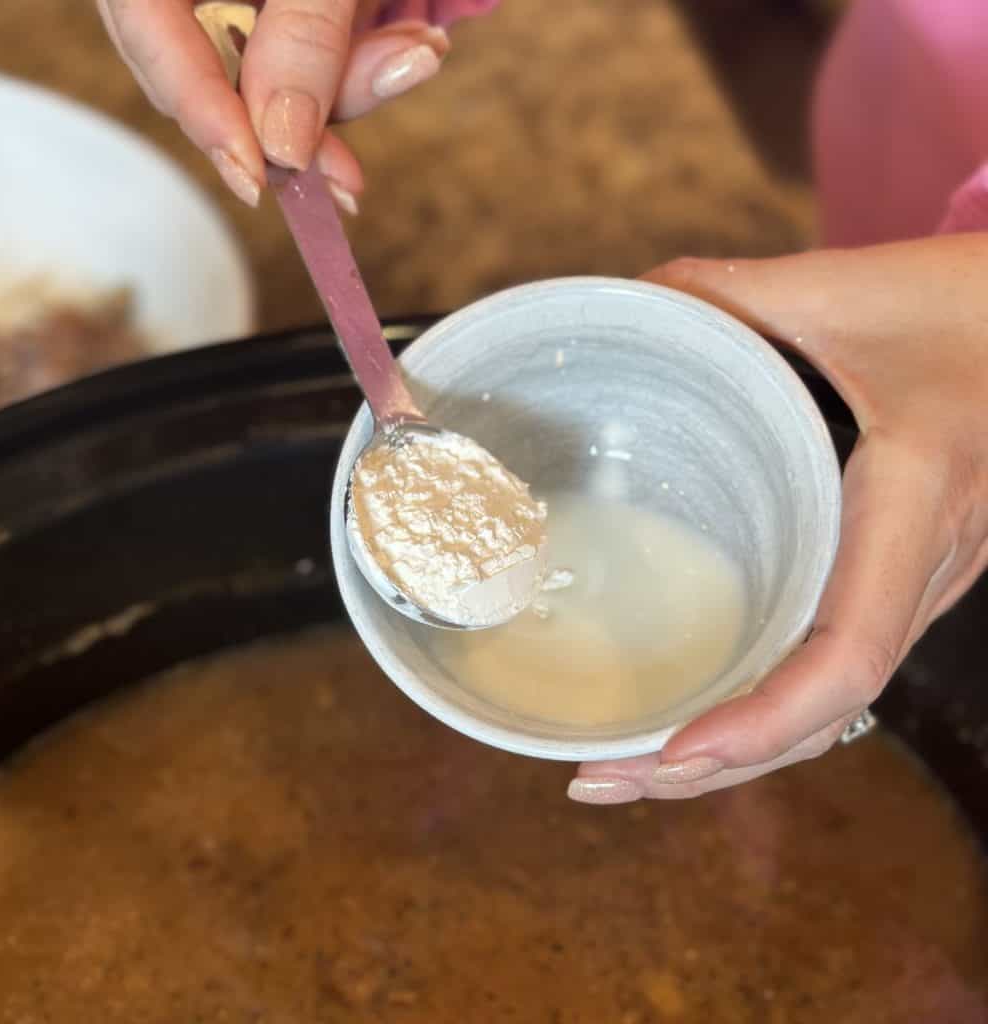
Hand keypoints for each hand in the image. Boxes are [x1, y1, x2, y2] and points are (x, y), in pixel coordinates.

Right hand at [97, 0, 450, 208]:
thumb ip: (301, 30)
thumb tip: (284, 142)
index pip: (149, 30)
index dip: (201, 111)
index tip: (257, 177)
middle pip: (219, 68)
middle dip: (301, 115)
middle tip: (348, 175)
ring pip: (277, 67)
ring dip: (354, 81)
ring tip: (420, 54)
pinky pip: (316, 43)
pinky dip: (365, 56)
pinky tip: (414, 47)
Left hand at [569, 234, 987, 802]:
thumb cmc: (974, 303)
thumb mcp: (849, 288)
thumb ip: (731, 293)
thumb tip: (629, 305)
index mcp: (912, 506)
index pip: (847, 654)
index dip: (761, 722)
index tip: (669, 755)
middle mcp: (922, 568)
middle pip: (823, 712)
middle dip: (712, 766)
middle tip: (597, 780)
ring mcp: (923, 580)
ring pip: (834, 703)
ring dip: (737, 751)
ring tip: (632, 767)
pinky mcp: (908, 570)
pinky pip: (841, 662)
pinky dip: (771, 705)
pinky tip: (708, 706)